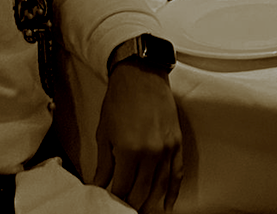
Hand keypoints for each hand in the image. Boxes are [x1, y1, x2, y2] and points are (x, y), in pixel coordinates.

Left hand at [91, 65, 183, 211]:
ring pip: (160, 186)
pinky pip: (177, 173)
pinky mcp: (177, 143)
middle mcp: (151, 152)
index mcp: (129, 151)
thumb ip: (103, 164)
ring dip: (151, 202)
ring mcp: (167, 148)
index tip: (110, 203)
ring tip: (144, 211)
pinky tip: (168, 204)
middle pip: (142, 191)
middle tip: (125, 209)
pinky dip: (173, 191)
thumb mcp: (104, 134)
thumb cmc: (120, 100)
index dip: (115, 199)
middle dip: (132, 204)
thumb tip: (99, 184)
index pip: (123, 188)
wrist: (140, 75)